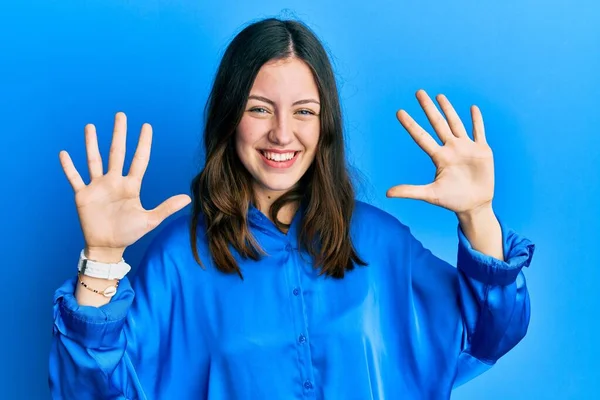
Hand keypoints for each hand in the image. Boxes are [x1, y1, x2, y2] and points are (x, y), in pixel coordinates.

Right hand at [59, 112, 190, 261]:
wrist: (108, 247)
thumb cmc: (129, 233)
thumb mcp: (150, 220)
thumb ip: (167, 207)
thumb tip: (188, 198)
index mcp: (131, 185)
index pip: (139, 159)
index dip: (143, 143)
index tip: (146, 126)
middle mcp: (114, 181)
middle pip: (117, 153)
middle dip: (119, 134)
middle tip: (120, 115)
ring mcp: (98, 187)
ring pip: (94, 160)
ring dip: (91, 143)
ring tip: (90, 126)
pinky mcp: (83, 195)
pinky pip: (74, 178)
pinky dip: (68, 167)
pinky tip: (64, 153)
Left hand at [387, 90, 493, 214]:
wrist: (474, 206)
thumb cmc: (452, 200)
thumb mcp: (430, 195)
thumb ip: (409, 191)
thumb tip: (387, 193)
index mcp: (439, 157)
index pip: (421, 136)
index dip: (410, 124)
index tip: (399, 112)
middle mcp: (451, 148)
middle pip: (437, 124)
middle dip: (428, 108)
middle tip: (419, 92)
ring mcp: (466, 148)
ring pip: (455, 124)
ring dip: (448, 109)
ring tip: (439, 96)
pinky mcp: (482, 150)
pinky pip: (478, 132)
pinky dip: (477, 120)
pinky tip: (472, 108)